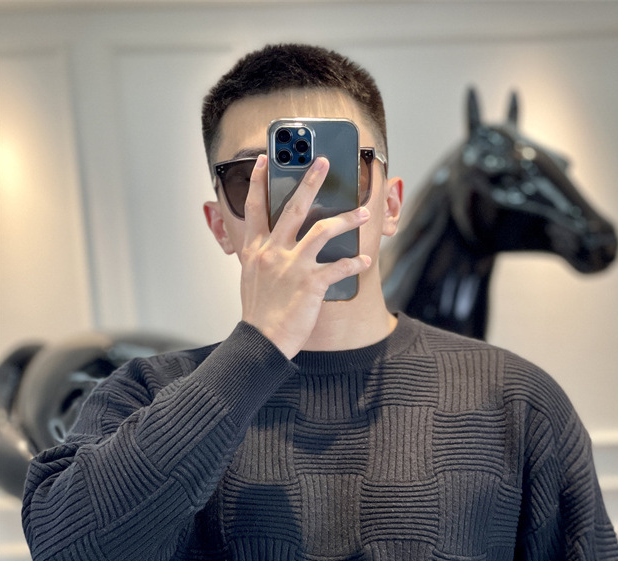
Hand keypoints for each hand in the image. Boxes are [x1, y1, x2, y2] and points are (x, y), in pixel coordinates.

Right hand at [239, 155, 371, 358]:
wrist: (261, 342)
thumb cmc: (259, 314)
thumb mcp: (251, 278)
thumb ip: (261, 257)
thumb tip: (272, 245)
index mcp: (255, 249)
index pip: (254, 207)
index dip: (257, 180)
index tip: (264, 160)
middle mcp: (273, 252)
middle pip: (294, 207)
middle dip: (310, 181)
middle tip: (323, 162)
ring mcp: (292, 266)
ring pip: (323, 230)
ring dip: (347, 219)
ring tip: (363, 212)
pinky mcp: (311, 283)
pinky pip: (339, 267)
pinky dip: (355, 263)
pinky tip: (366, 261)